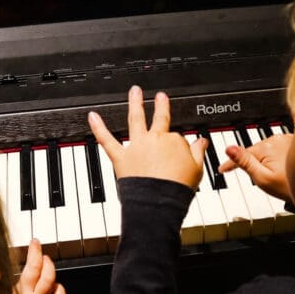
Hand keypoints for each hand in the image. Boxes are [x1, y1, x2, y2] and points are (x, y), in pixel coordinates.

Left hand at [88, 86, 207, 188]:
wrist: (159, 201)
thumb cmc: (177, 188)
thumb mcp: (197, 169)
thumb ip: (198, 152)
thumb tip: (201, 142)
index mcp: (174, 142)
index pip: (178, 137)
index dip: (180, 146)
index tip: (181, 154)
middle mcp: (155, 139)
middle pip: (159, 118)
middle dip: (160, 106)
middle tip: (160, 97)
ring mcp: (137, 146)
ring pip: (135, 119)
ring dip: (134, 103)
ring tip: (134, 92)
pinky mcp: (121, 157)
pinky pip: (107, 140)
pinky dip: (98, 128)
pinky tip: (92, 116)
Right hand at [219, 133, 293, 201]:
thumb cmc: (289, 187)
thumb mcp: (262, 178)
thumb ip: (245, 162)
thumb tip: (229, 149)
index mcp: (267, 146)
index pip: (243, 153)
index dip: (230, 163)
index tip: (222, 169)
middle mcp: (278, 139)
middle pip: (257, 150)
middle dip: (252, 161)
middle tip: (255, 177)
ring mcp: (289, 139)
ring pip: (269, 148)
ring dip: (266, 158)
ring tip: (274, 175)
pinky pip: (281, 147)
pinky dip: (277, 155)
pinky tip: (281, 165)